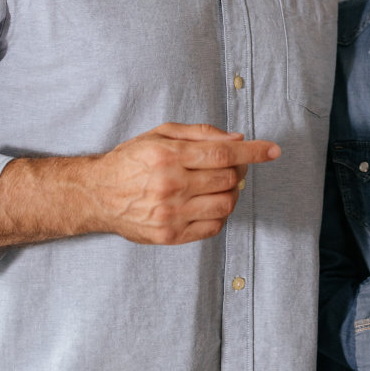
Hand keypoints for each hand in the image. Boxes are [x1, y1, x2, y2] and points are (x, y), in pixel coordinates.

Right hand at [89, 123, 279, 244]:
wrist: (96, 195)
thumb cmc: (130, 160)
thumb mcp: (160, 134)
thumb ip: (200, 134)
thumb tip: (237, 140)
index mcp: (168, 157)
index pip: (224, 154)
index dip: (254, 152)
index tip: (273, 151)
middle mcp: (170, 186)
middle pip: (228, 179)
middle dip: (240, 170)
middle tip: (233, 166)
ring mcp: (170, 214)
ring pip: (225, 205)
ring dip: (232, 193)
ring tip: (221, 185)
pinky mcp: (169, 236)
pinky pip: (213, 227)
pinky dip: (221, 214)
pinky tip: (209, 203)